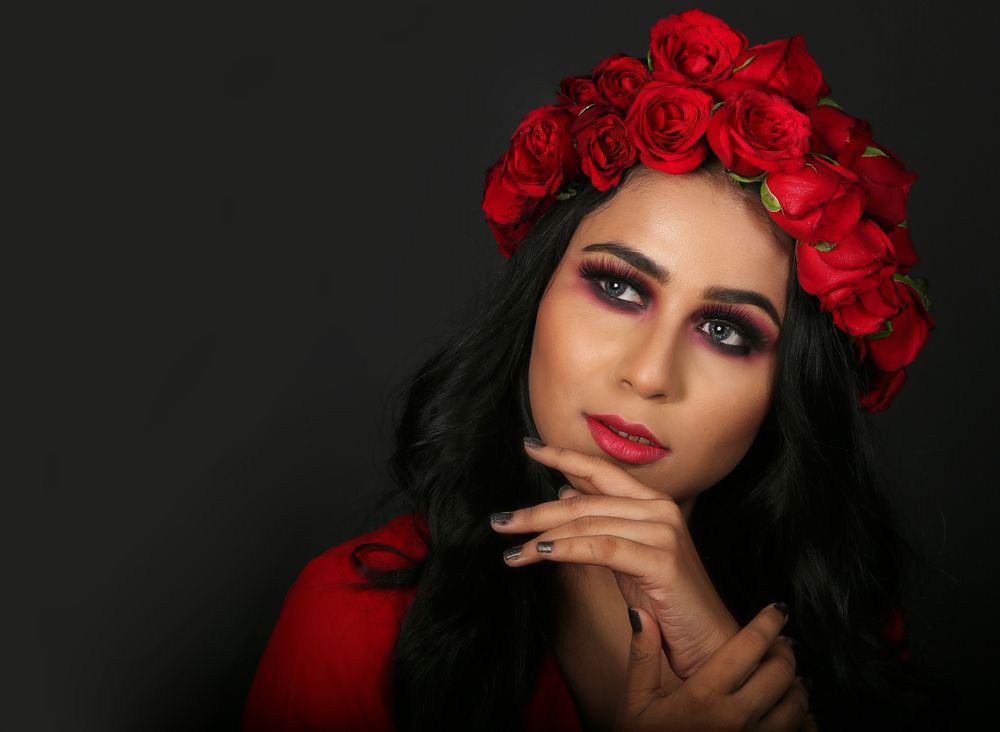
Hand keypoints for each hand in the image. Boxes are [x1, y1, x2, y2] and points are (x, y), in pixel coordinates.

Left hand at [491, 439, 738, 678]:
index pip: (601, 470)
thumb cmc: (665, 603)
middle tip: (499, 521)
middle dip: (536, 511)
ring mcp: (663, 532)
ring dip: (541, 537)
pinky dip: (565, 550)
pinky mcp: (660, 560)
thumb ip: (603, 523)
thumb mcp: (627, 555)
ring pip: (587, 524)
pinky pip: (600, 548)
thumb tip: (566, 492)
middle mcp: (660, 509)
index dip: (562, 456)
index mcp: (653, 502)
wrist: (708, 642)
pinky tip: (538, 555)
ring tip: (510, 551)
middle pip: (583, 501)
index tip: (529, 446)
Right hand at [616, 603, 810, 731]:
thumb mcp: (636, 703)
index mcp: (703, 695)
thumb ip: (642, 657)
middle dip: (785, 653)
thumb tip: (640, 614)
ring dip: (796, 686)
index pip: (749, 646)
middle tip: (780, 645)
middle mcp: (735, 718)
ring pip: (796, 706)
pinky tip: (792, 713)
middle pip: (780, 673)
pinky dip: (802, 720)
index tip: (777, 610)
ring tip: (787, 678)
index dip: (769, 622)